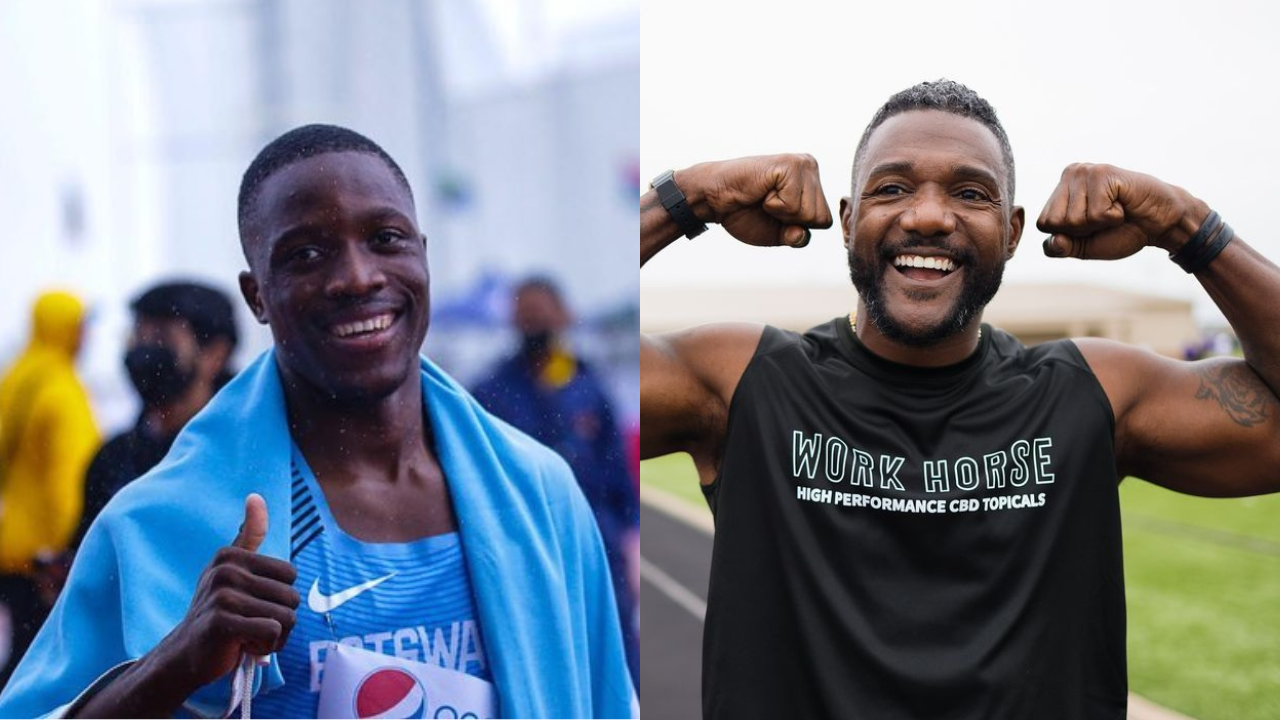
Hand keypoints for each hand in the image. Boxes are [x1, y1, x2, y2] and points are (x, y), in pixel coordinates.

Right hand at [152, 494, 298, 688]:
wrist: (185, 654)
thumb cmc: (218, 611)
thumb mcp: (231, 569)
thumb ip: (248, 536)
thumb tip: (255, 496)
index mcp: (230, 555)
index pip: (291, 575)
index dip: (280, 597)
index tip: (254, 605)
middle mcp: (225, 570)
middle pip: (292, 597)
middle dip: (280, 619)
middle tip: (252, 625)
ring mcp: (222, 596)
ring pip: (286, 617)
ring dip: (275, 637)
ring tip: (248, 636)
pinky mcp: (222, 623)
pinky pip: (273, 632)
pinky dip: (265, 647)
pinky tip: (243, 647)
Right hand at [682, 154, 832, 247]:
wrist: (714, 199)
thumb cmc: (744, 213)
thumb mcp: (777, 233)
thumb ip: (797, 237)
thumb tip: (803, 234)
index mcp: (812, 183)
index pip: (824, 221)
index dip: (797, 227)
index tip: (774, 212)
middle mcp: (811, 168)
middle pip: (820, 218)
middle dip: (791, 221)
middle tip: (767, 204)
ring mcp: (802, 164)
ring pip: (809, 213)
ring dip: (781, 213)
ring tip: (764, 196)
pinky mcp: (790, 165)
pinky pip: (793, 205)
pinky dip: (773, 205)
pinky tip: (761, 191)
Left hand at [1037, 163, 1208, 258]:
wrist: (1160, 223)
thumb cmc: (1122, 232)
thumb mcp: (1084, 247)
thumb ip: (1061, 248)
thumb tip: (1054, 241)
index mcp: (1060, 191)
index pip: (1044, 224)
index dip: (1070, 235)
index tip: (1092, 225)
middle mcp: (1069, 175)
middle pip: (1056, 222)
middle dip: (1083, 229)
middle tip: (1106, 217)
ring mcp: (1084, 171)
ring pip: (1075, 218)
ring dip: (1101, 222)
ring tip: (1116, 209)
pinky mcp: (1102, 172)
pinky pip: (1096, 213)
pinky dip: (1113, 217)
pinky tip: (1123, 204)